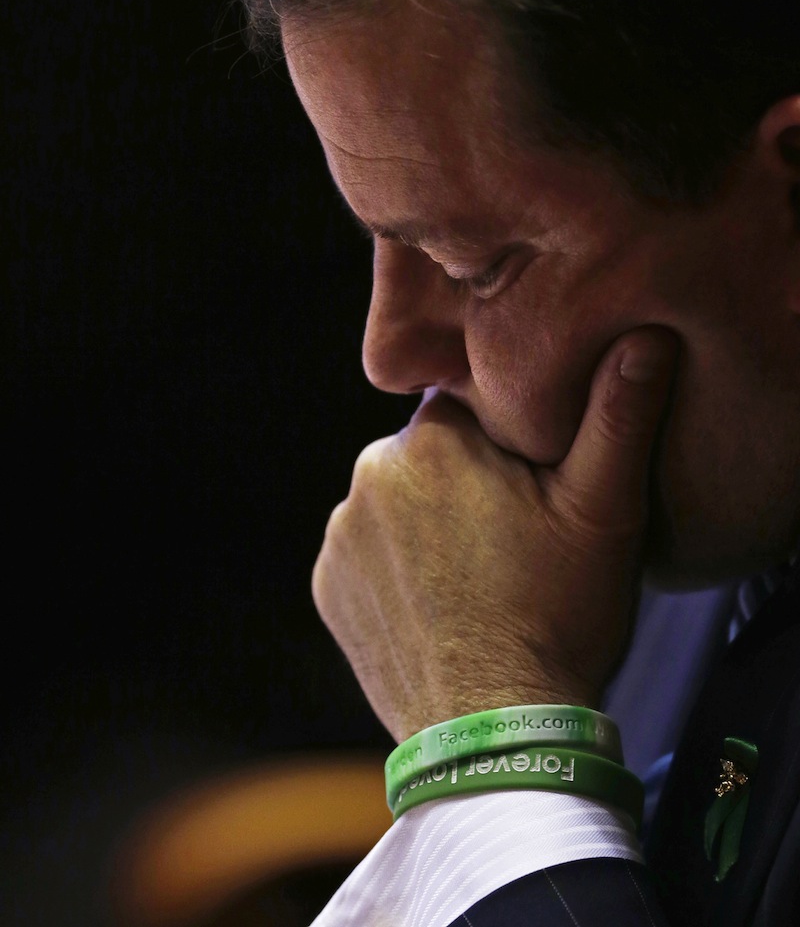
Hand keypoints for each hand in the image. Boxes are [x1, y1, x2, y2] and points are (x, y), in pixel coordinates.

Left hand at [312, 327, 677, 741]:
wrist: (493, 732)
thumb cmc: (554, 619)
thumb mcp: (605, 513)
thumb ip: (618, 417)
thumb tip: (643, 339)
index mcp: (432, 439)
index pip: (467, 403)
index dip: (505, 437)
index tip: (532, 481)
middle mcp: (370, 474)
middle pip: (427, 452)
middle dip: (463, 478)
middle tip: (510, 534)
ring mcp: (341, 534)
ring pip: (394, 502)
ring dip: (426, 522)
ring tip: (475, 575)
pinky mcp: (327, 587)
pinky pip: (365, 552)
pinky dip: (394, 567)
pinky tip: (437, 601)